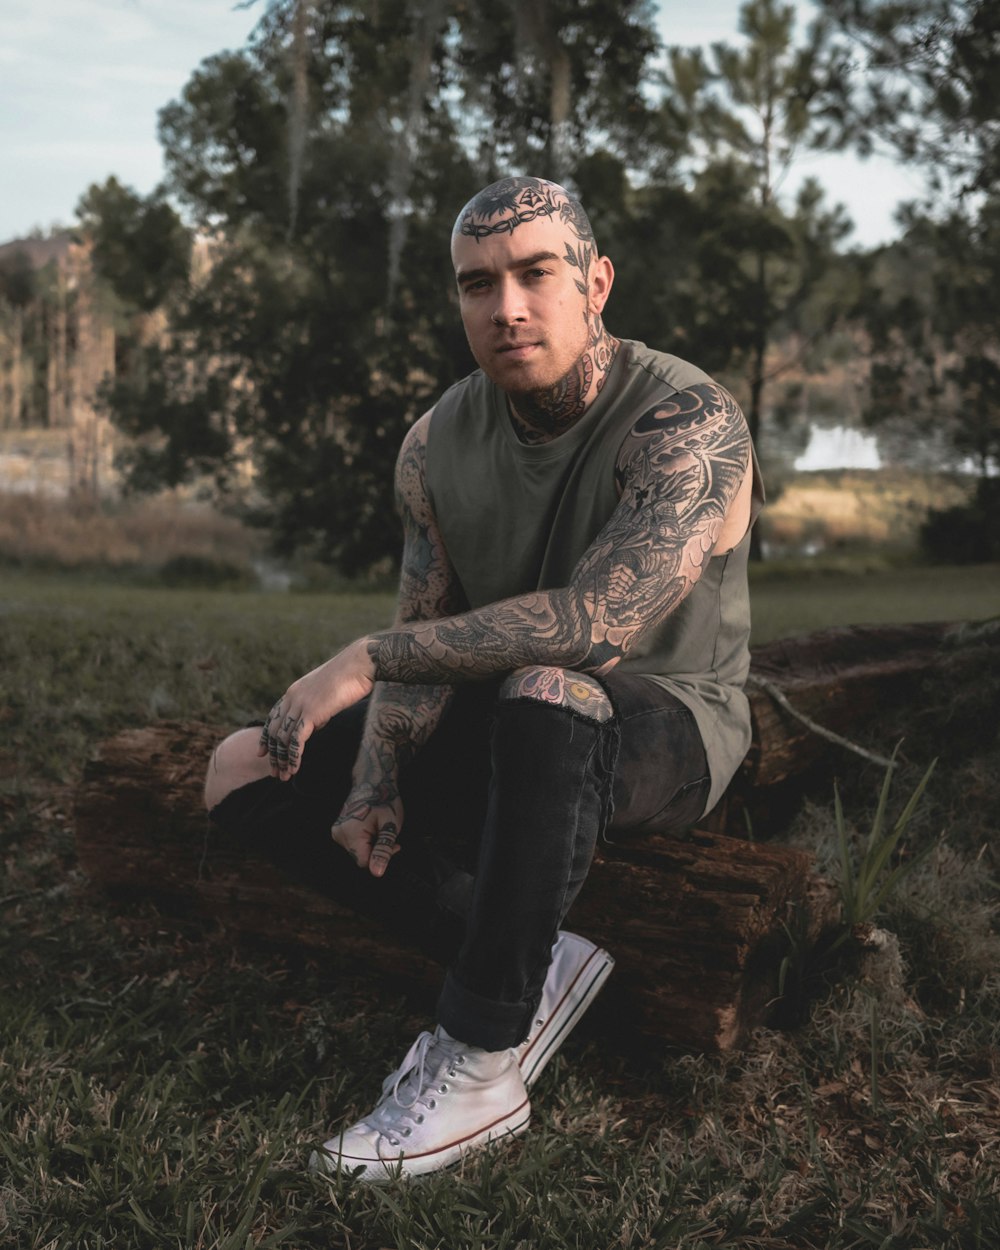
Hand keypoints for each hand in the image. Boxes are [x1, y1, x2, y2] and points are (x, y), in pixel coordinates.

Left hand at [258, 639, 374, 778]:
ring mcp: (300, 705)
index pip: (272, 717)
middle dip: (273, 754)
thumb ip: (316, 709)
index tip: (262, 752)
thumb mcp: (326, 693)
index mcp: (294, 692)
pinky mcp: (311, 713)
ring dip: (282, 760)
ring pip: (283, 738)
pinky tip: (294, 769)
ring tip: (283, 776)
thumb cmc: (349, 676)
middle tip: (274, 771)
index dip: (266, 736)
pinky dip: (294, 757)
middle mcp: (292, 698)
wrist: (359, 664)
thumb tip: (314, 725)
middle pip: (275, 731)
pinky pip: (297, 740)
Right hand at [331, 788, 403, 877]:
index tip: (393, 845)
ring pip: (357, 852)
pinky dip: (364, 841)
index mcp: (350, 833)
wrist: (373, 782)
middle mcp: (339, 834)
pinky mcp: (338, 831)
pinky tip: (371, 828)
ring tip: (378, 828)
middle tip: (387, 833)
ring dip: (371, 845)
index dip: (380, 857)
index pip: (363, 863)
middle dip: (376, 850)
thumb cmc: (384, 800)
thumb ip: (383, 850)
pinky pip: (353, 845)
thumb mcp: (390, 826)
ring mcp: (337, 832)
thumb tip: (377, 872)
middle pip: (360, 857)